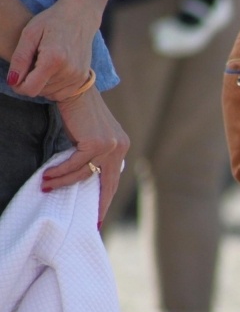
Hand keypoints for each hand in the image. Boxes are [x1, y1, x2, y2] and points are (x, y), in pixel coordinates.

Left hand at [7, 0, 97, 99]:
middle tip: (34, 62)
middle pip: (39, 91)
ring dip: (43, 84)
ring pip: (50, 94)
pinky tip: (54, 71)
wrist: (80, 18)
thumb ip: (20, 59)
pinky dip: (54, 87)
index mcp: (53, 59)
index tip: (16, 76)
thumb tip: (12, 81)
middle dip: (31, 81)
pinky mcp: (83, 79)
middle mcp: (69, 71)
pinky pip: (62, 94)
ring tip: (45, 65)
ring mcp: (78, 76)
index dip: (18, 86)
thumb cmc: (52, 21)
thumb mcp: (29, 34)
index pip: (30, 89)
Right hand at [41, 87, 129, 223]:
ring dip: (63, 182)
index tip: (100, 219)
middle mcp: (120, 147)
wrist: (73, 87)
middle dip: (99, 204)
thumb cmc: (76, 112)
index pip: (114, 178)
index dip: (107, 198)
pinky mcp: (98, 143)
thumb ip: (91, 155)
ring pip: (85, 174)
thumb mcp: (88, 136)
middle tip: (91, 223)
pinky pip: (76, 165)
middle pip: (109, 183)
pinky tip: (47, 177)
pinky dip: (60, 172)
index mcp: (121, 146)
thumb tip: (83, 178)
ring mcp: (111, 145)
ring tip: (46, 186)